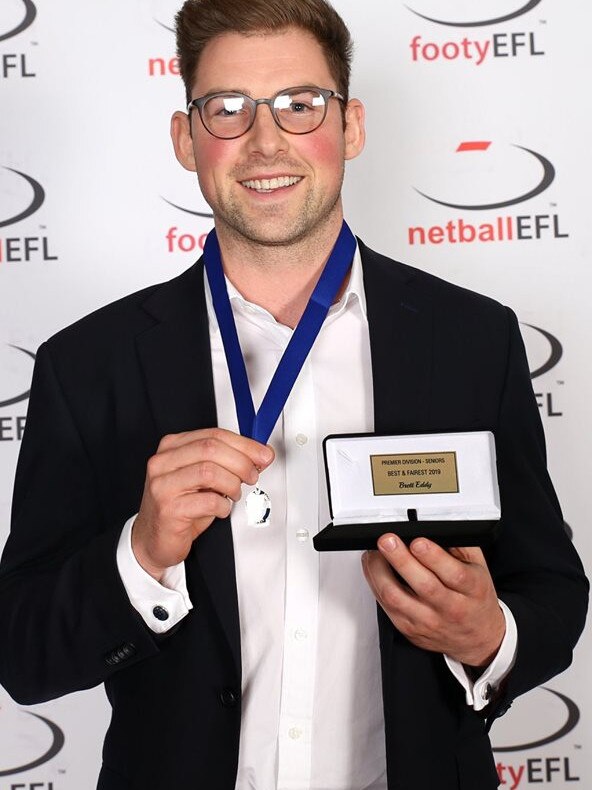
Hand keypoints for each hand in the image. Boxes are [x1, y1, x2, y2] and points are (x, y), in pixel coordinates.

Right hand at [132, 428, 273, 580]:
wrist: (153, 539)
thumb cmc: (180, 506)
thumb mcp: (205, 478)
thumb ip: (228, 462)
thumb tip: (260, 455)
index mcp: (172, 447)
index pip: (214, 435)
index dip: (244, 444)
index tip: (263, 455)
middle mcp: (163, 462)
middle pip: (211, 449)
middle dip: (241, 462)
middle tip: (252, 476)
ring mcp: (163, 485)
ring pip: (210, 472)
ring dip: (232, 484)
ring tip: (234, 493)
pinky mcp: (168, 509)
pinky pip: (208, 501)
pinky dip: (223, 506)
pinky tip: (221, 509)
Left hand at [362, 534, 505, 666]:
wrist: (476, 638)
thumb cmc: (474, 597)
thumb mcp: (479, 568)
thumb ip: (461, 546)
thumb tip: (434, 527)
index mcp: (472, 589)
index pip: (455, 575)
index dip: (434, 557)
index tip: (418, 542)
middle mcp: (451, 608)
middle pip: (424, 586)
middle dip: (401, 560)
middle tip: (387, 541)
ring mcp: (428, 621)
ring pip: (397, 598)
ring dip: (379, 572)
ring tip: (374, 553)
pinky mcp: (408, 628)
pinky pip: (385, 606)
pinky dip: (375, 583)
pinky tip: (374, 568)